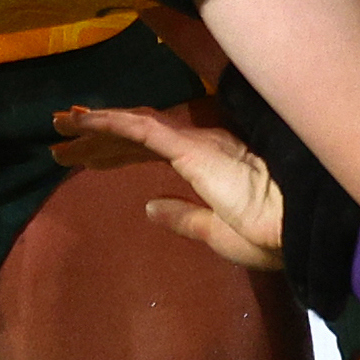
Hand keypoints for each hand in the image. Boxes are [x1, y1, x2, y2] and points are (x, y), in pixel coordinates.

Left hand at [55, 101, 289, 271]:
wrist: (299, 231)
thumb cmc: (270, 238)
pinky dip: (111, 122)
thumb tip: (150, 206)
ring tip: (59, 122)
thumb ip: (185, 218)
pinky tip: (84, 121)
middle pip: (137, 136)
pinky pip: (142, 129)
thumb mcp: (218, 233)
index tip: (86, 156)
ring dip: (95, 125)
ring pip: (134, 127)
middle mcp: (200, 146)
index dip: (117, 152)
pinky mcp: (192, 148)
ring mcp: (195, 144)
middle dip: (99, 136)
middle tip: (60, 133)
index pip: (152, 153)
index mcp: (208, 166)